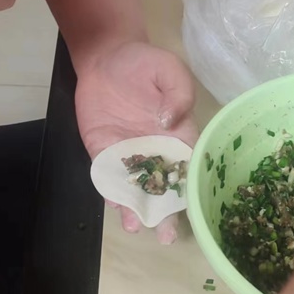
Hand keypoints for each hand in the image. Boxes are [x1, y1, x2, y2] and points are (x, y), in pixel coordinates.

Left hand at [75, 41, 196, 243]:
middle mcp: (155, 151)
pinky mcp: (102, 151)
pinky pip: (107, 175)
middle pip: (163, 187)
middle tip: (165, 236)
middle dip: (165, 212)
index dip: (189, 188)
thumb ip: (178, 94)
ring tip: (135, 226)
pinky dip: (110, 190)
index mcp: (179, 135)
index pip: (188, 167)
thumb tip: (170, 122)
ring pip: (134, 188)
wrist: (106, 57)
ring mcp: (128, 154)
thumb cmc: (144, 63)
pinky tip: (113, 204)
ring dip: (135, 208)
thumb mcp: (169, 70)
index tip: (190, 208)